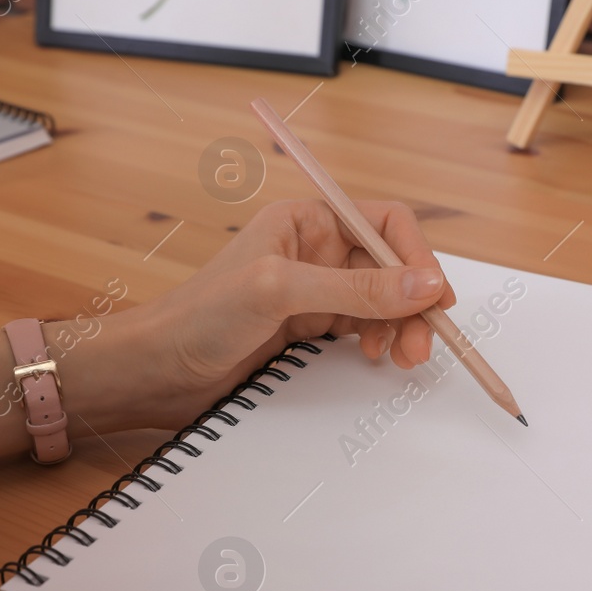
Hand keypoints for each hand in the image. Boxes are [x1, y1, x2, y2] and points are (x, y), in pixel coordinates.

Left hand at [100, 200, 454, 430]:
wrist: (157, 369)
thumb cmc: (198, 315)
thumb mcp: (280, 291)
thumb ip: (356, 288)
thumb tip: (423, 284)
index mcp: (306, 221)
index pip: (384, 223)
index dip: (416, 256)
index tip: (434, 295)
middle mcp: (314, 250)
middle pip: (391, 265)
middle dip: (413, 301)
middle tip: (423, 340)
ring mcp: (313, 290)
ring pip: (382, 300)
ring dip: (401, 326)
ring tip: (403, 356)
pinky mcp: (308, 327)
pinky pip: (362, 328)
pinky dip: (379, 341)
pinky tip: (375, 356)